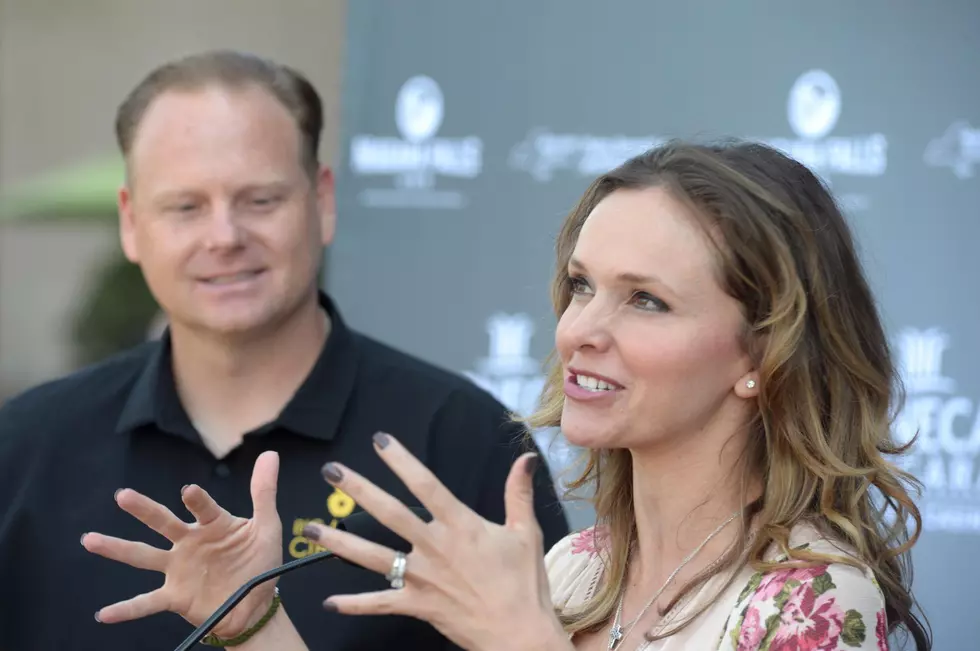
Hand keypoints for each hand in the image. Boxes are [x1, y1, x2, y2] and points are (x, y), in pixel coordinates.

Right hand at [81, 451, 283, 638]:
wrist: (256, 604)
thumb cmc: (260, 561)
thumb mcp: (267, 527)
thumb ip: (264, 492)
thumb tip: (270, 454)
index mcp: (213, 525)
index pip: (203, 508)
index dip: (197, 501)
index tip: (188, 492)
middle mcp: (190, 542)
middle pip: (162, 522)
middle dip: (143, 510)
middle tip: (123, 496)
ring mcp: (179, 569)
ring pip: (143, 555)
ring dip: (117, 549)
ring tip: (90, 540)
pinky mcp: (175, 596)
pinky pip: (146, 602)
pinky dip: (126, 609)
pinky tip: (103, 614)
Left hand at [302, 432, 569, 650]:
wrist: (519, 636)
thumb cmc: (524, 584)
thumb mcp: (525, 533)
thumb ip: (518, 493)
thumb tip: (525, 458)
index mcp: (461, 526)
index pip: (425, 485)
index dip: (401, 461)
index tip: (379, 440)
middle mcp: (435, 548)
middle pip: (388, 514)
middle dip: (357, 490)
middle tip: (330, 471)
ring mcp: (423, 578)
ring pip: (372, 557)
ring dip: (339, 542)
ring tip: (310, 528)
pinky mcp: (418, 606)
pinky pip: (380, 604)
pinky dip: (354, 604)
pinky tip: (329, 602)